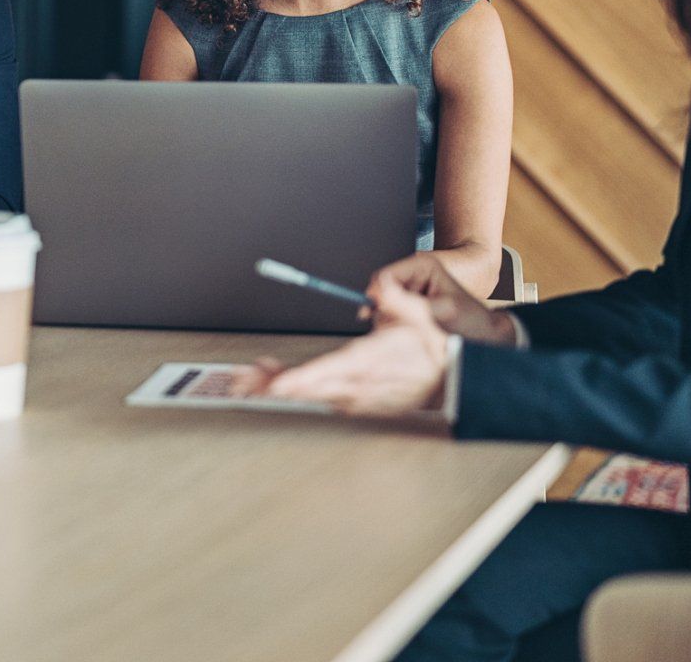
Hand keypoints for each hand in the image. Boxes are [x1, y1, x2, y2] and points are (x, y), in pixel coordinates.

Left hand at [232, 278, 451, 416]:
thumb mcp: (415, 313)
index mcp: (368, 361)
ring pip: (311, 394)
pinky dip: (301, 389)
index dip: (299, 380)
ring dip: (280, 386)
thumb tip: (378, 285)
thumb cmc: (430, 345)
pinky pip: (322, 398)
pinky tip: (279, 380)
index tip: (276, 386)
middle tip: (240, 382)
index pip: (327, 372)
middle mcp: (359, 385)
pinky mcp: (358, 405)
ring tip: (250, 377)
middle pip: (308, 388)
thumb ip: (393, 297)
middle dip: (272, 385)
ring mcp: (358, 399)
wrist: (450, 376)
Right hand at [368, 252, 518, 346]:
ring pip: (383, 308)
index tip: (379, 318)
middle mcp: (412, 276)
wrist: (488, 337)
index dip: (376, 298)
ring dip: (394, 324)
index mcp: (421, 266)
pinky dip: (399, 330)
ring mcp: (410, 293)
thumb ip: (408, 304)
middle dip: (388, 314)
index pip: (383, 278)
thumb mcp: (442, 311)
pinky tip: (416, 337)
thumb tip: (378, 296)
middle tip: (410, 331)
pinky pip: (392, 318)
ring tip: (418, 335)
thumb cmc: (474, 320)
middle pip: (380, 294)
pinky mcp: (409, 308)